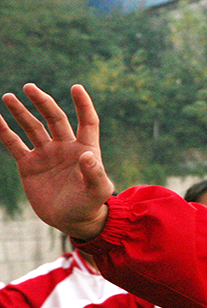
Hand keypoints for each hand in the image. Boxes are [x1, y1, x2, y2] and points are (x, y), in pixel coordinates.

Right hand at [0, 85, 112, 240]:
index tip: (76, 87)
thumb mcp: (97, 190)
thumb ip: (94, 173)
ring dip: (21, 112)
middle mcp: (65, 146)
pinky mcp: (29, 164)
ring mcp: (46, 153)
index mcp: (86, 147)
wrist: (71, 220)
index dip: (82, 104)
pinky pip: (14, 144)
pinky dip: (5, 132)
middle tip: (29, 87)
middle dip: (42, 102)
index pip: (86, 120)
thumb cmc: (90, 204)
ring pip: (32, 127)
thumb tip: (87, 156)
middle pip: (54, 118)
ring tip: (9, 97)